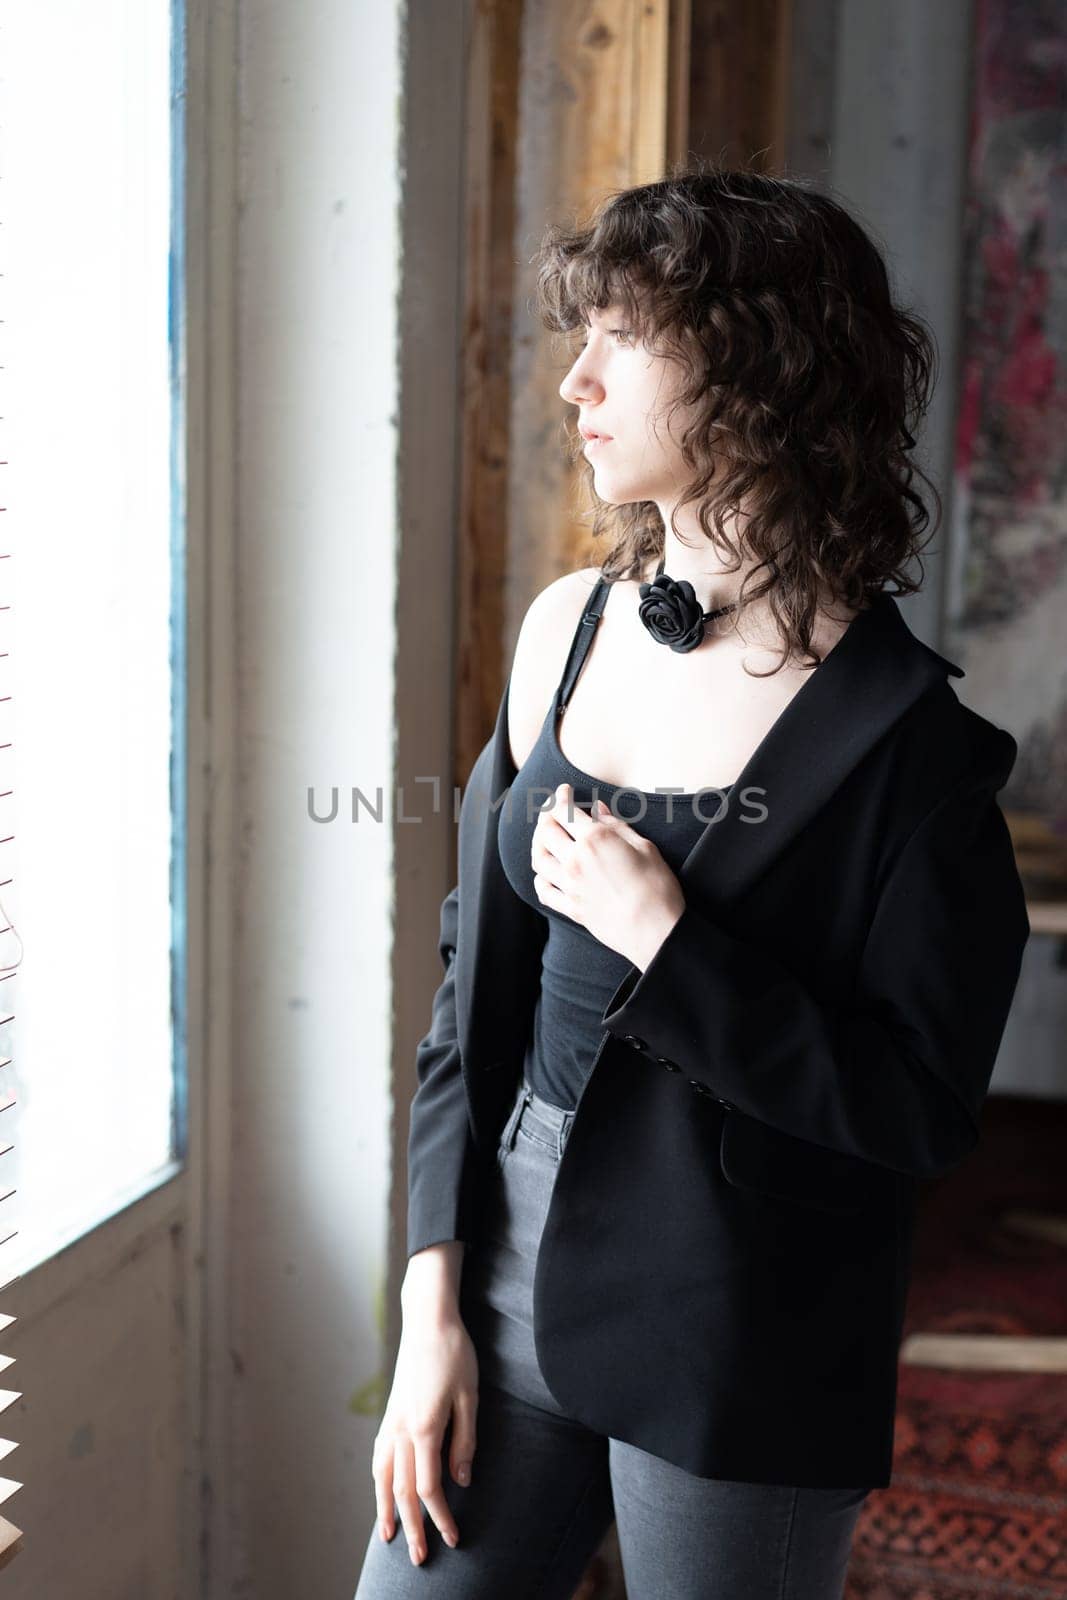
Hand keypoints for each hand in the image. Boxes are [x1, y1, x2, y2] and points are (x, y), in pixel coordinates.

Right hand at [372, 1311, 478, 1564]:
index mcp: (424, 1429)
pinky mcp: (389, 1413)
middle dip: (412, 1527)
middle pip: (403, 1491)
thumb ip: (465, 1441)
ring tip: (388, 1536)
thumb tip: (463, 1481)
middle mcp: (402, 1430)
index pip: (430, 1488)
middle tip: (419, 1558)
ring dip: (386, 1509)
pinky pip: (379, 1456)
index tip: (453, 1538)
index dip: (441, 1517)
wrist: (428, 1320)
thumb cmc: (454, 1354)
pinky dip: (379, 1481)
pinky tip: (382, 1491)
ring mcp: (391, 1421)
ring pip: (383, 1477)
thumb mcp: (469, 1397)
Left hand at [531, 782, 684, 968]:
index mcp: (594, 840)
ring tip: (545, 837)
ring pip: (539, 858)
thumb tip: (597, 809)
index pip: (565, 811)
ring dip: (538, 843)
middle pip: (546, 832)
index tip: (563, 790)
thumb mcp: (645, 847)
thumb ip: (616, 826)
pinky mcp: (571, 908)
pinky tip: (547, 872)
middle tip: (553, 810)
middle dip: (546, 816)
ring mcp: (570, 886)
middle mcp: (575, 861)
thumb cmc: (657, 887)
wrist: (655, 931)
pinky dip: (540, 877)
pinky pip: (544, 890)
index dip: (561, 797)